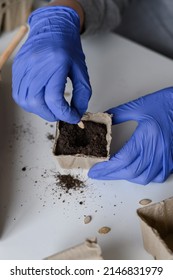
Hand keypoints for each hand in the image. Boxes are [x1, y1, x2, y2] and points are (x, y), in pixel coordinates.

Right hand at [12, 6, 90, 122]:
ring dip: (40, 110)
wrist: (52, 27)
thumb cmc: (68, 48)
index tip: (72, 117)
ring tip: (50, 106)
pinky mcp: (17, 68)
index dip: (65, 114)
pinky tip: (40, 98)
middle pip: (37, 103)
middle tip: (60, 113)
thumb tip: (76, 114)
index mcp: (56, 64)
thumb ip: (82, 95)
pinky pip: (18, 94)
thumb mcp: (81, 71)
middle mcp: (36, 65)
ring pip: (25, 101)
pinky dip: (30, 102)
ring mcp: (24, 67)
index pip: (55, 99)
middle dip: (51, 115)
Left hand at [88, 87, 172, 184]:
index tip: (95, 170)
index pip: (122, 159)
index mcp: (147, 136)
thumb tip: (104, 119)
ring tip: (114, 172)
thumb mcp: (138, 106)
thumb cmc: (165, 103)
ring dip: (126, 177)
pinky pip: (157, 176)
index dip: (106, 168)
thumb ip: (118, 114)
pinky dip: (144, 177)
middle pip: (130, 172)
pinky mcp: (171, 159)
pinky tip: (136, 171)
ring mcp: (166, 156)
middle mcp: (157, 149)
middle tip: (99, 173)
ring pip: (144, 177)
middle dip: (111, 175)